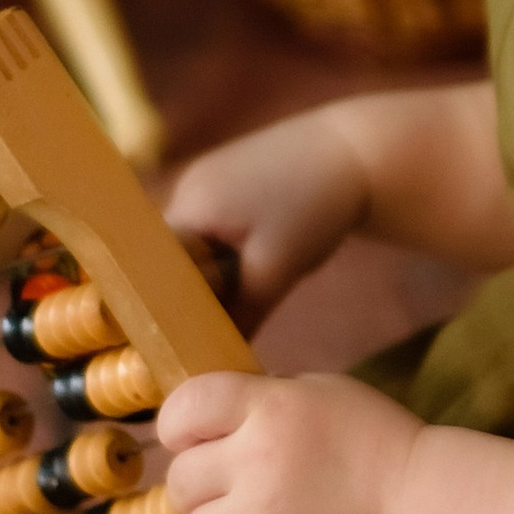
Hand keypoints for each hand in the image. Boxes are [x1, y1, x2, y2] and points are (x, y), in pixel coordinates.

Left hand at [156, 367, 418, 513]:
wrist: (415, 498)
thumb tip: (214, 416)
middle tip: (229, 486)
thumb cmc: (372, 436)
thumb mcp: (318, 391)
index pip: (184, 408)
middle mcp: (255, 459)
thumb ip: (263, 398)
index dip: (178, 425)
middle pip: (179, 480)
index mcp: (267, 407)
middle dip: (198, 484)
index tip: (193, 437)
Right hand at [163, 107, 372, 331]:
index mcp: (191, 204)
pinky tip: (258, 259)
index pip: (153, 265)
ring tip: (245, 287)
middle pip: (171, 255)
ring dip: (214, 269)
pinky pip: (214, 225)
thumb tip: (217, 360)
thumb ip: (242, 314)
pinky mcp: (231, 177)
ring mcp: (209, 177)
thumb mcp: (277, 269)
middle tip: (214, 322)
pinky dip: (229, 249)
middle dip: (193, 289)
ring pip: (196, 242)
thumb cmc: (318, 208)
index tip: (181, 334)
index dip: (164, 302)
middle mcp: (189, 186)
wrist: (360, 154)